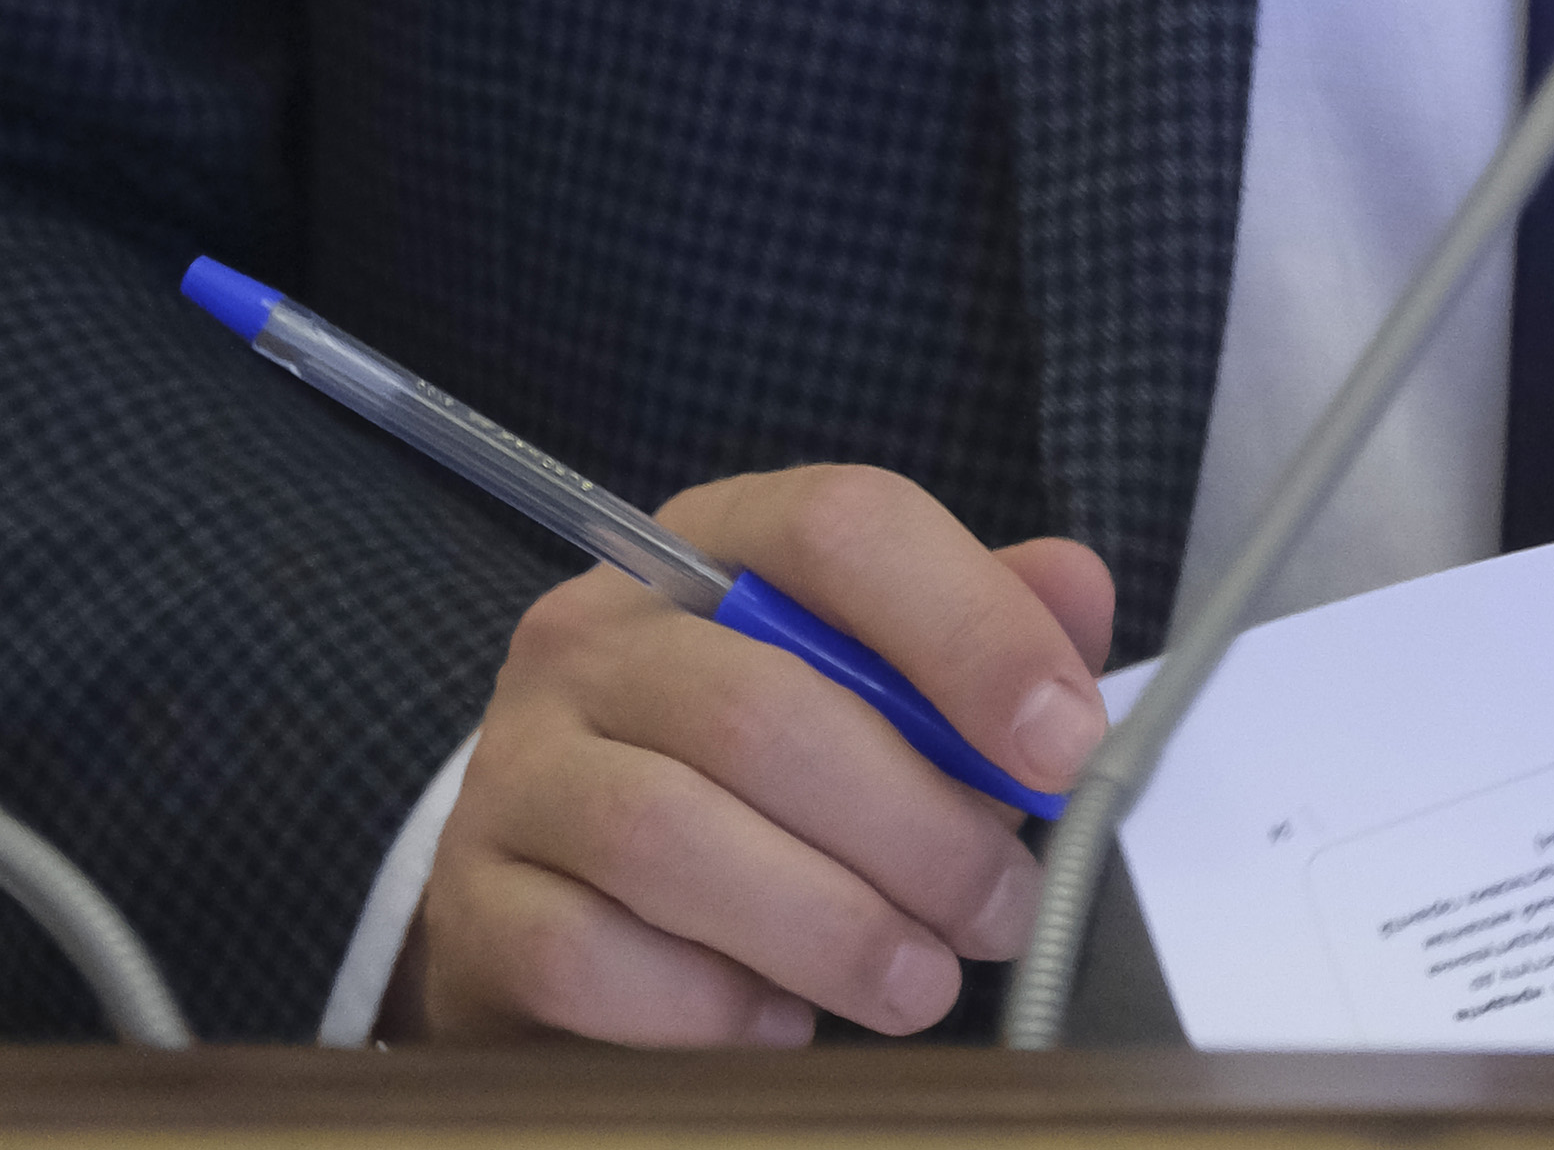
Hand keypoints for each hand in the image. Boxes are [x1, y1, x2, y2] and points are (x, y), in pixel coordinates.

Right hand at [400, 465, 1114, 1042]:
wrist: (547, 890)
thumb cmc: (742, 775)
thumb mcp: (861, 679)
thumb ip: (975, 629)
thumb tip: (1079, 592)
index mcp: (708, 546)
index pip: (841, 526)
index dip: (969, 627)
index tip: (1063, 743)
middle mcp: (595, 636)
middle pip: (764, 706)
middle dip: (915, 825)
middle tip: (1000, 911)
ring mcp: (518, 767)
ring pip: (675, 837)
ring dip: (829, 927)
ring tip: (918, 984)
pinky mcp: (475, 908)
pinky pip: (590, 957)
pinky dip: (708, 1006)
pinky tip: (781, 1027)